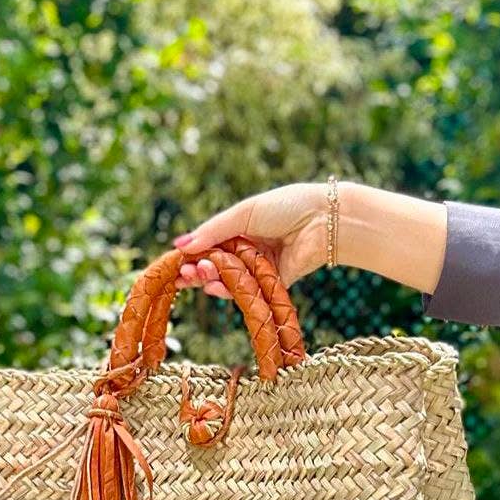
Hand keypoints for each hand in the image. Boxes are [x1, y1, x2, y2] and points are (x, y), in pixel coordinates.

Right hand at [172, 182, 327, 298]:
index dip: (191, 255)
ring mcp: (259, 268)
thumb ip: (213, 231)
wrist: (324, 221)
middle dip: (197, 270)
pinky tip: (214, 286)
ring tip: (196, 275)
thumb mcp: (243, 213)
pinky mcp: (273, 285)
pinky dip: (228, 291)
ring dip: (209, 279)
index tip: (175, 263)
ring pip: (228, 280)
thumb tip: (180, 245)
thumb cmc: (286, 207)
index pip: (208, 245)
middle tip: (183, 274)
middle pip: (215, 265)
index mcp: (240, 229)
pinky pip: (247, 292)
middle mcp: (248, 250)